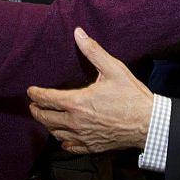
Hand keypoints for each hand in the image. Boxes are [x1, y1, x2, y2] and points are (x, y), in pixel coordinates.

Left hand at [28, 27, 152, 152]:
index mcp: (77, 102)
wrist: (149, 123)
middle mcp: (76, 121)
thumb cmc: (132, 96)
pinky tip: (63, 138)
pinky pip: (70, 146)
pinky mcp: (92, 146)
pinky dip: (63, 141)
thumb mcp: (113, 68)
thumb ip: (93, 51)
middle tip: (33, 105)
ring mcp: (83, 136)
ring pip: (56, 133)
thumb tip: (79, 33)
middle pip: (46, 119)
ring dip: (47, 125)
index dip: (35, 94)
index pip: (47, 99)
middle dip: (36, 111)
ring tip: (46, 118)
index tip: (30, 91)